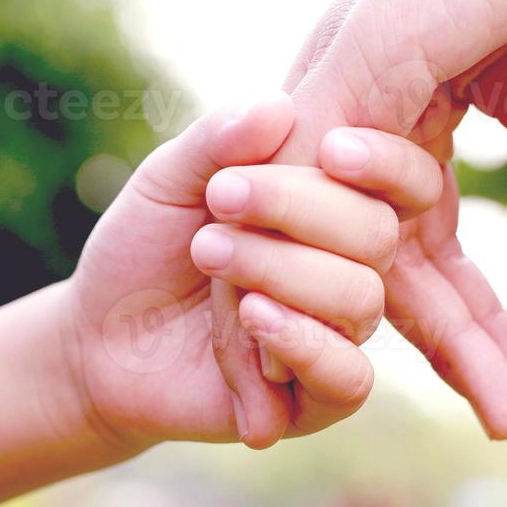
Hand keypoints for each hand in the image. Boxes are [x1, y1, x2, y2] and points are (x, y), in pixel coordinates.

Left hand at [65, 94, 442, 451]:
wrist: (98, 337)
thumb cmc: (144, 246)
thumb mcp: (169, 179)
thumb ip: (218, 141)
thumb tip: (279, 106)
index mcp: (337, 206)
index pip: (408, 182)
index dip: (389, 163)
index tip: (329, 147)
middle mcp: (351, 268)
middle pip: (378, 235)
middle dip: (298, 210)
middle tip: (220, 201)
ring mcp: (337, 334)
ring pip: (360, 300)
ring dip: (283, 272)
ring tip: (211, 256)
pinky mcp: (316, 400)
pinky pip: (349, 377)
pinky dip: (301, 342)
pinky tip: (252, 317)